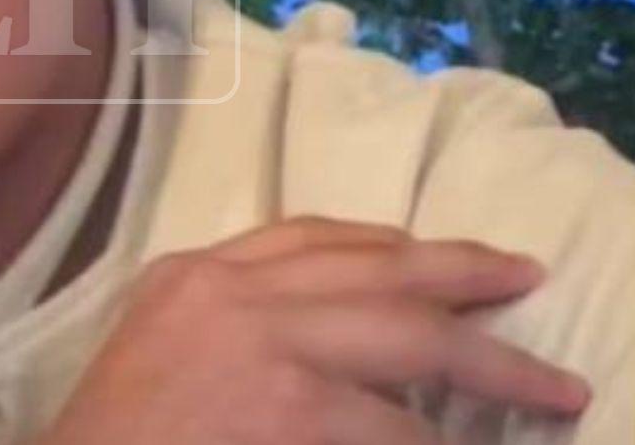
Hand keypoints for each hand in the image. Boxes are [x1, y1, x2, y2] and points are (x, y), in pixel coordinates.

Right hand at [42, 217, 590, 444]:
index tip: (434, 251)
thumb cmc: (117, 429)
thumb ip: (232, 309)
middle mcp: (230, 291)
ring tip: (542, 385)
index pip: (307, 235)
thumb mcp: (161, 335)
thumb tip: (324, 320)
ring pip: (406, 334)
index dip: (386, 241)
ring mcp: (263, 345)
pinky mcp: (289, 411)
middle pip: (373, 264)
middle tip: (522, 275)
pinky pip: (393, 424)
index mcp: (193, 271)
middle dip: (461, 269)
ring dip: (487, 364)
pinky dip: (434, 439)